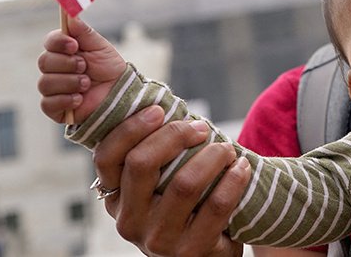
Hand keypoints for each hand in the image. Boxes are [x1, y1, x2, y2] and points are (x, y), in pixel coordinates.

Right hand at [37, 16, 126, 122]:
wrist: (120, 93)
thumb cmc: (109, 68)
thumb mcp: (100, 47)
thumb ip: (83, 32)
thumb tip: (69, 14)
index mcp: (63, 51)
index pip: (50, 42)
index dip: (58, 43)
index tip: (74, 45)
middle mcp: (54, 68)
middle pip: (44, 62)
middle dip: (67, 64)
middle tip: (85, 67)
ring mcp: (53, 88)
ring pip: (45, 83)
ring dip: (70, 82)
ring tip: (87, 84)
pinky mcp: (54, 108)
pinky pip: (48, 103)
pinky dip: (66, 99)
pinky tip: (80, 99)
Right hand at [93, 106, 249, 256]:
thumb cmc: (183, 212)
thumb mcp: (156, 192)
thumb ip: (154, 160)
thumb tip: (168, 108)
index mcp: (115, 200)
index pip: (107, 157)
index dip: (131, 128)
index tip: (160, 110)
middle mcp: (129, 222)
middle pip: (142, 164)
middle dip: (174, 135)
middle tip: (200, 127)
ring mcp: (159, 241)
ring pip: (184, 183)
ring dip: (212, 156)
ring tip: (227, 149)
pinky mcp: (192, 252)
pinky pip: (217, 206)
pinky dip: (234, 180)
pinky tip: (242, 167)